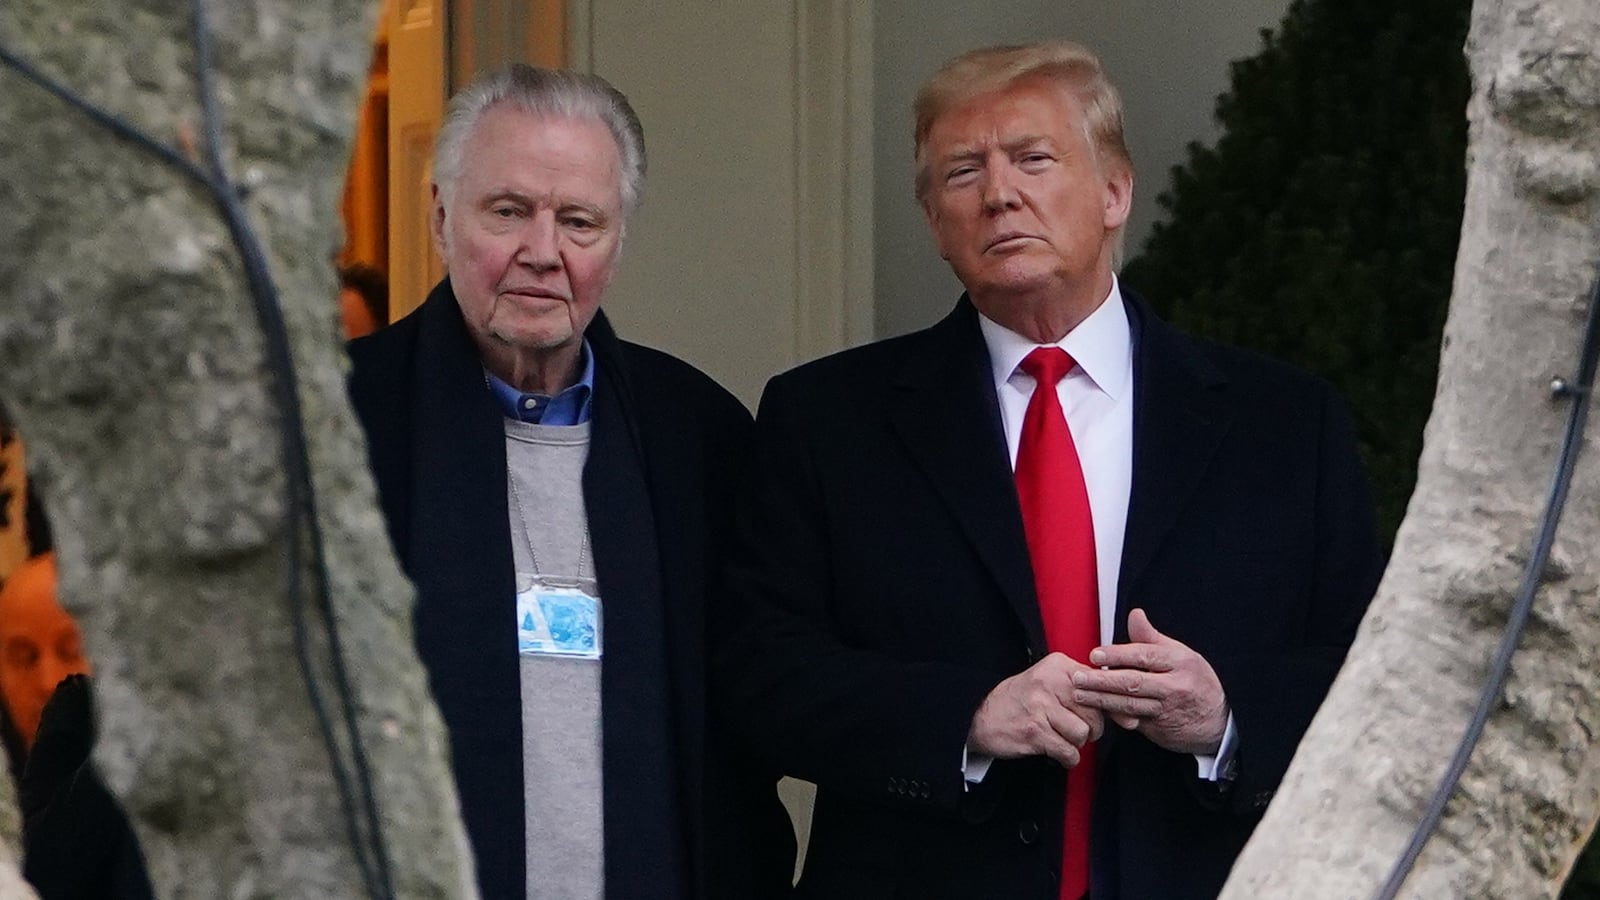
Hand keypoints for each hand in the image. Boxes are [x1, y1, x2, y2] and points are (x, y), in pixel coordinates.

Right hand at [967, 652, 1104, 768]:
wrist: (980, 715)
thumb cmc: (1021, 700)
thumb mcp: (1051, 683)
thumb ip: (1085, 691)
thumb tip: (1128, 714)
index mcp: (1058, 665)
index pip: (1100, 686)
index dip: (1110, 707)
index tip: (1115, 719)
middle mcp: (1050, 682)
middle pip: (1095, 713)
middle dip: (1091, 729)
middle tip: (1075, 730)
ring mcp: (1040, 706)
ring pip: (1083, 734)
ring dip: (1076, 743)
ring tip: (1062, 739)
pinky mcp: (1034, 731)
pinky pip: (1068, 752)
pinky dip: (1067, 758)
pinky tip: (1057, 752)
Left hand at [1071, 608, 1228, 754]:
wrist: (1219, 720)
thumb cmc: (1193, 679)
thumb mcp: (1179, 654)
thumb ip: (1151, 637)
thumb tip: (1134, 613)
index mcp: (1179, 661)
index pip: (1145, 656)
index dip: (1118, 655)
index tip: (1094, 655)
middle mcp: (1175, 685)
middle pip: (1133, 682)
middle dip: (1102, 681)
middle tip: (1077, 677)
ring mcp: (1167, 709)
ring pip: (1129, 704)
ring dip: (1101, 700)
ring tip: (1079, 694)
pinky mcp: (1159, 728)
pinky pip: (1132, 721)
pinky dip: (1113, 716)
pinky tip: (1095, 711)